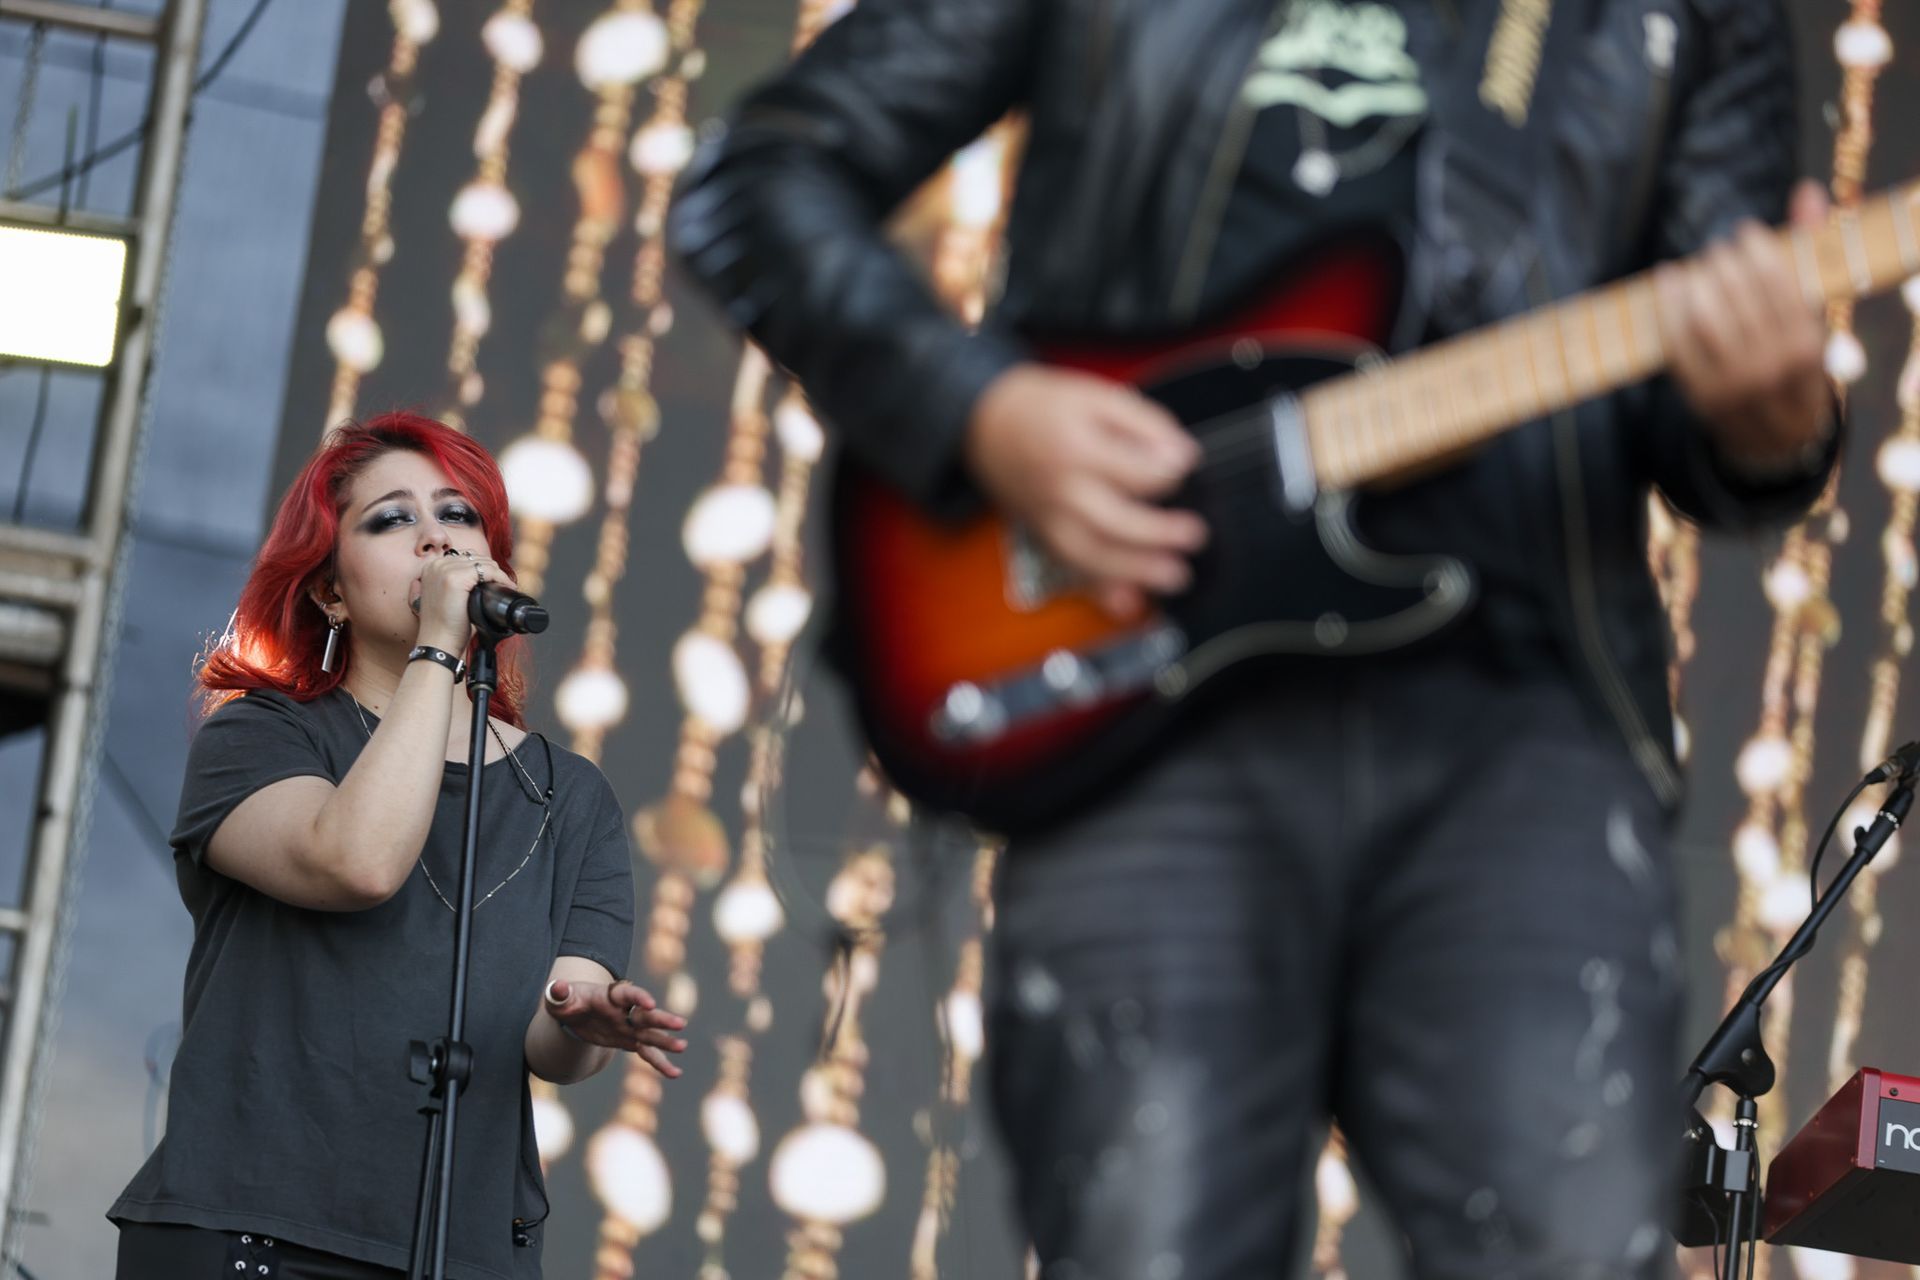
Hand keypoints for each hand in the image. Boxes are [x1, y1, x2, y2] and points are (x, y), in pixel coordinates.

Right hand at [411, 549, 503, 652]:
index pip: (465, 557)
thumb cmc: (444, 624)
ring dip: (497, 573)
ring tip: (505, 585)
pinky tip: (506, 586)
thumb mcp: (445, 596)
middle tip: (502, 584)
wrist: (438, 642)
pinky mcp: (454, 578)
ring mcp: (444, 570)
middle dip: (491, 570)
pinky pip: (487, 570)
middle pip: (474, 557)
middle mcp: (435, 565)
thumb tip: (480, 577)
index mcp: (431, 567)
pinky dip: (500, 577)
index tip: (495, 580)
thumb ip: (456, 582)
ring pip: (482, 562)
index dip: (483, 567)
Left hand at [545, 978, 687, 1077]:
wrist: (574, 1011)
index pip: (628, 993)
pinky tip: (675, 1073)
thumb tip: (558, 989)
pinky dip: (660, 1063)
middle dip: (661, 1020)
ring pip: (650, 1035)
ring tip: (682, 1047)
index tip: (650, 1004)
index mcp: (611, 995)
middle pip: (645, 1015)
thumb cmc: (567, 1000)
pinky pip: (647, 1053)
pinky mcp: (629, 1041)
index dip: (639, 997)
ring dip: (666, 1041)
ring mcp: (629, 1027)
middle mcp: (625, 1011)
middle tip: (680, 1024)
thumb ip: (560, 993)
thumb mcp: (560, 997)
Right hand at [964, 363, 1207, 618]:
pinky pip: (1072, 569)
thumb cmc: (1041, 407)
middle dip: (1160, 534)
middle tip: (1195, 535)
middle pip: (1117, 522)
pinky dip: (1099, 590)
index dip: (1170, 471)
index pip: (1137, 473)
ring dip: (1137, 571)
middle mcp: (1062, 491)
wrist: (983, 423)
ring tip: (1175, 576)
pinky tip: (1127, 601)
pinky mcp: (1043, 534)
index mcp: (1077, 449)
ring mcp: (1049, 518)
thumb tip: (1181, 454)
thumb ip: (1142, 422)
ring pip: (1094, 556)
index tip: (1185, 464)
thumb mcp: (1095, 394)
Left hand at [1658, 179, 1834, 475]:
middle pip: (1739, 297)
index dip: (1757, 250)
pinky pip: (1677, 343)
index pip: (1779, 283)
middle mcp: (1772, 367)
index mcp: (1808, 345)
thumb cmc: (1794, 358)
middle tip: (1716, 250)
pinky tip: (1669, 280)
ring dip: (1695, 282)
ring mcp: (1734, 385)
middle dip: (1723, 263)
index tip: (1744, 233)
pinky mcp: (1700, 395)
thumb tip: (1806, 191)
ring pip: (1705, 319)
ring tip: (1697, 266)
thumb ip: (1808, 251)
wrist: (1775, 434)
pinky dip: (1669, 307)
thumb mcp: (1809, 312)